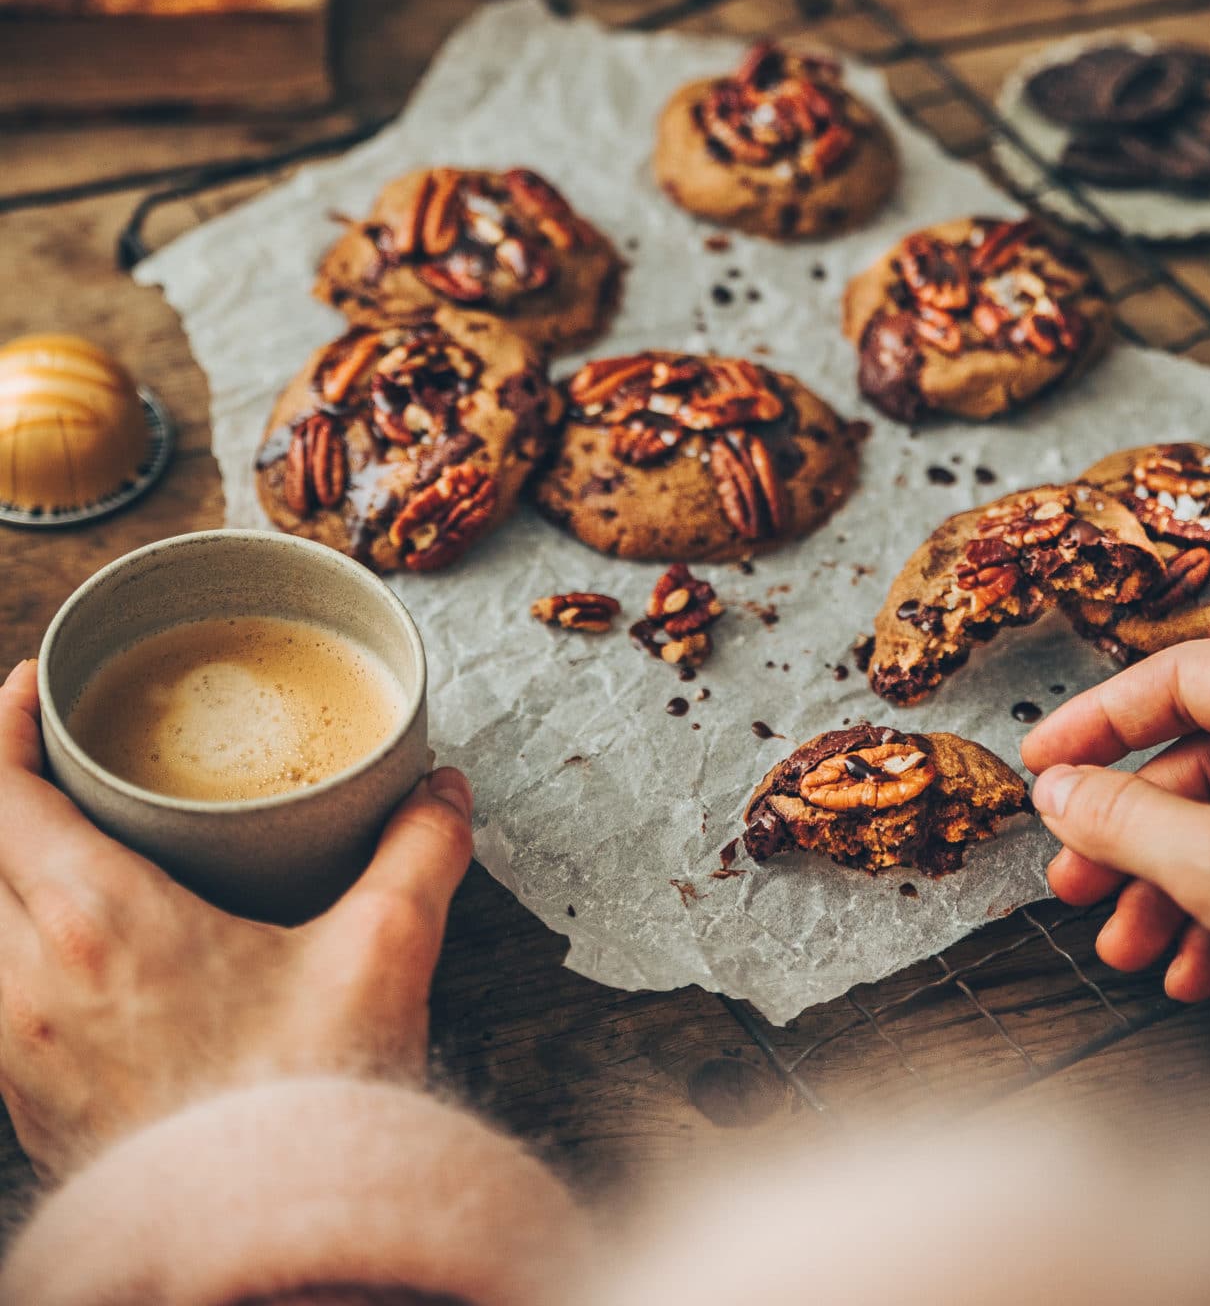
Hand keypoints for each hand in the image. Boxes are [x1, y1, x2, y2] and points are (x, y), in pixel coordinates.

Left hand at [0, 659, 472, 1180]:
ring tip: (49, 832)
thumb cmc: (306, 1108)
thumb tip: (442, 790)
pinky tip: (60, 940)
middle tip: (48, 745)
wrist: (268, 1257)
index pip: (0, 792)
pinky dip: (4, 936)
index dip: (4, 724)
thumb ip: (418, 854)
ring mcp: (14, 1050)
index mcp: (96, 922)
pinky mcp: (24, 1103)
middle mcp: (28, 981)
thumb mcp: (381, 957)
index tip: (33, 685)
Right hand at [1020, 642, 1209, 1055]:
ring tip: (1124, 946)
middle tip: (1072, 876)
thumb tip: (1060, 791)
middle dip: (1127, 835)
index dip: (1097, 722)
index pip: (1178, 679)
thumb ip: (1126, 820)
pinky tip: (1190, 971)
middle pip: (1197, 764)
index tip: (1042, 763)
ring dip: (1163, 892)